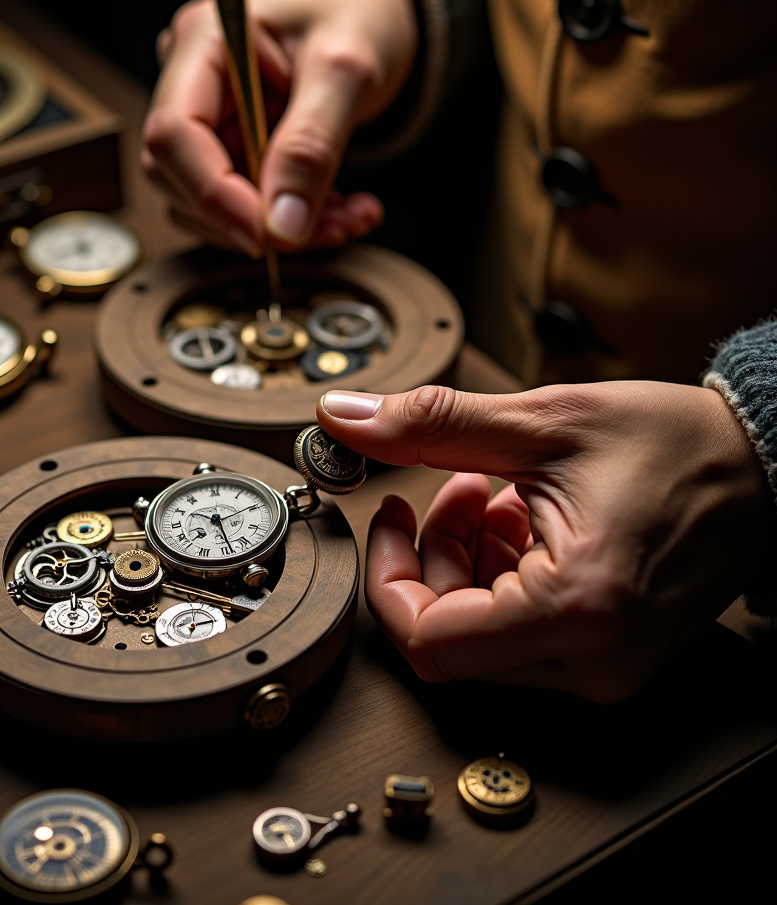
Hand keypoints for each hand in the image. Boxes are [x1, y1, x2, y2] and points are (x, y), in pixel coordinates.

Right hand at [142, 0, 417, 254]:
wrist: (370, 12)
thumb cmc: (357, 14)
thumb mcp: (349, 70)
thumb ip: (312, 144)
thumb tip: (283, 225)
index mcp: (203, 40)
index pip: (174, 134)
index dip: (214, 195)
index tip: (268, 234)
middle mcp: (192, 83)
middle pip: (185, 180)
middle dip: (257, 220)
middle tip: (334, 228)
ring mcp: (208, 122)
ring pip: (212, 209)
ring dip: (283, 231)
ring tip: (350, 218)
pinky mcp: (229, 154)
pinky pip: (243, 209)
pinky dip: (293, 225)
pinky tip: (340, 210)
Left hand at [316, 383, 773, 701]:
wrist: (764, 464)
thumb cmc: (675, 444)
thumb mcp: (541, 422)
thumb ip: (430, 425)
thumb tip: (346, 419)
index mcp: (577, 610)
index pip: (427, 639)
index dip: (387, 574)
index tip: (388, 517)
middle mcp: (593, 658)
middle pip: (449, 638)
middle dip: (429, 557)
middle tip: (445, 487)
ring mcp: (604, 662)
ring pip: (480, 636)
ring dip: (463, 559)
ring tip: (490, 489)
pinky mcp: (609, 650)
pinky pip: (520, 631)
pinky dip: (499, 572)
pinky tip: (518, 513)